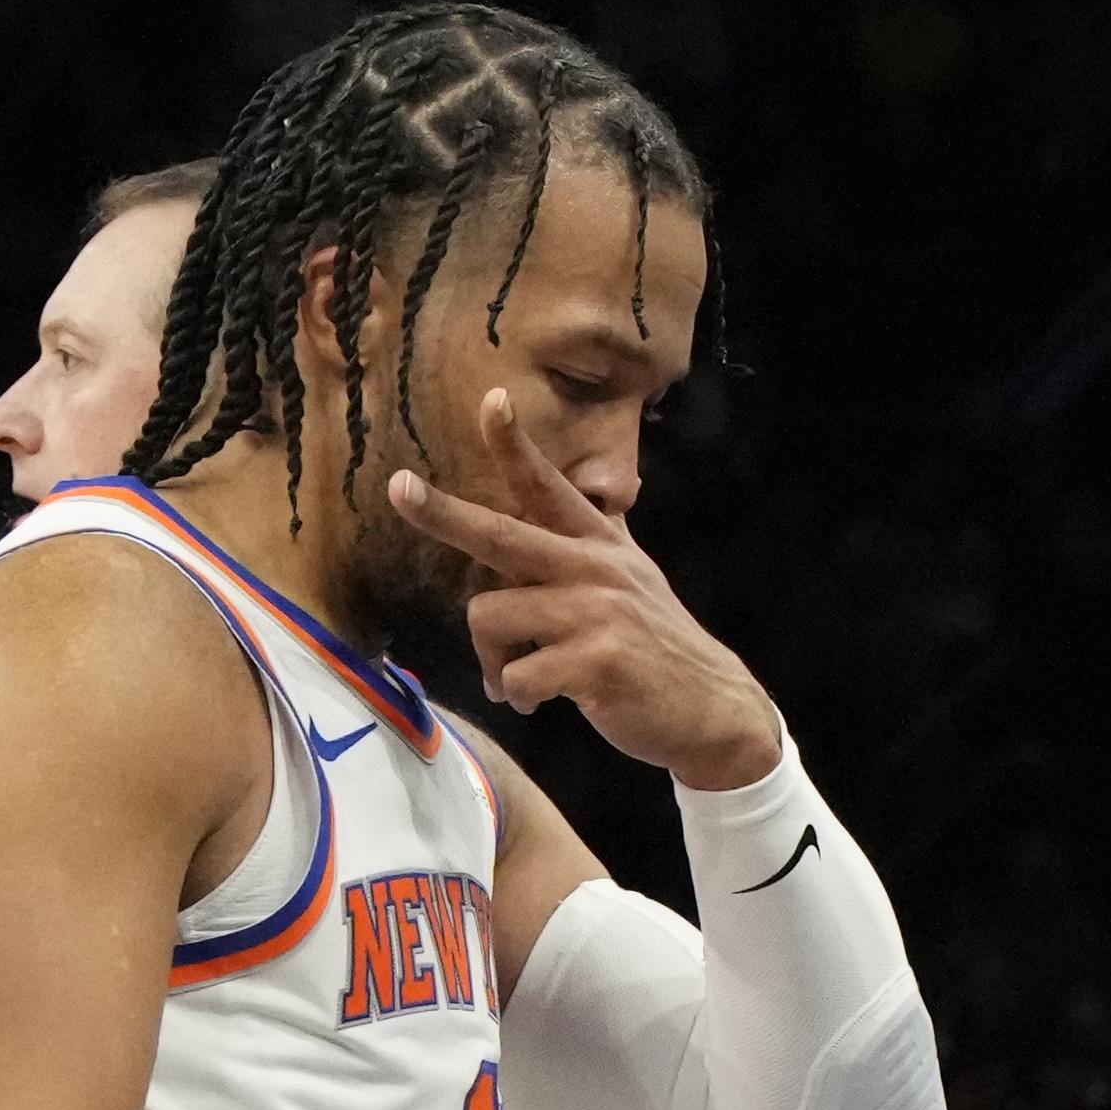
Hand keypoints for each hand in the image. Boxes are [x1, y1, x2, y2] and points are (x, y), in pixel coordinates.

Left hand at [386, 390, 781, 790]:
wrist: (712, 708)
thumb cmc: (656, 647)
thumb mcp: (633, 578)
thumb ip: (597, 543)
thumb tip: (582, 504)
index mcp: (598, 544)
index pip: (548, 487)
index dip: (515, 444)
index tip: (492, 401)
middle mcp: (593, 568)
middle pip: (500, 535)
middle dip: (442, 512)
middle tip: (398, 488)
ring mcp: (594, 613)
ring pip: (491, 618)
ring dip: (492, 661)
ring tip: (518, 680)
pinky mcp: (594, 662)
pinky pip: (516, 677)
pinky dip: (518, 697)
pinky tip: (543, 703)